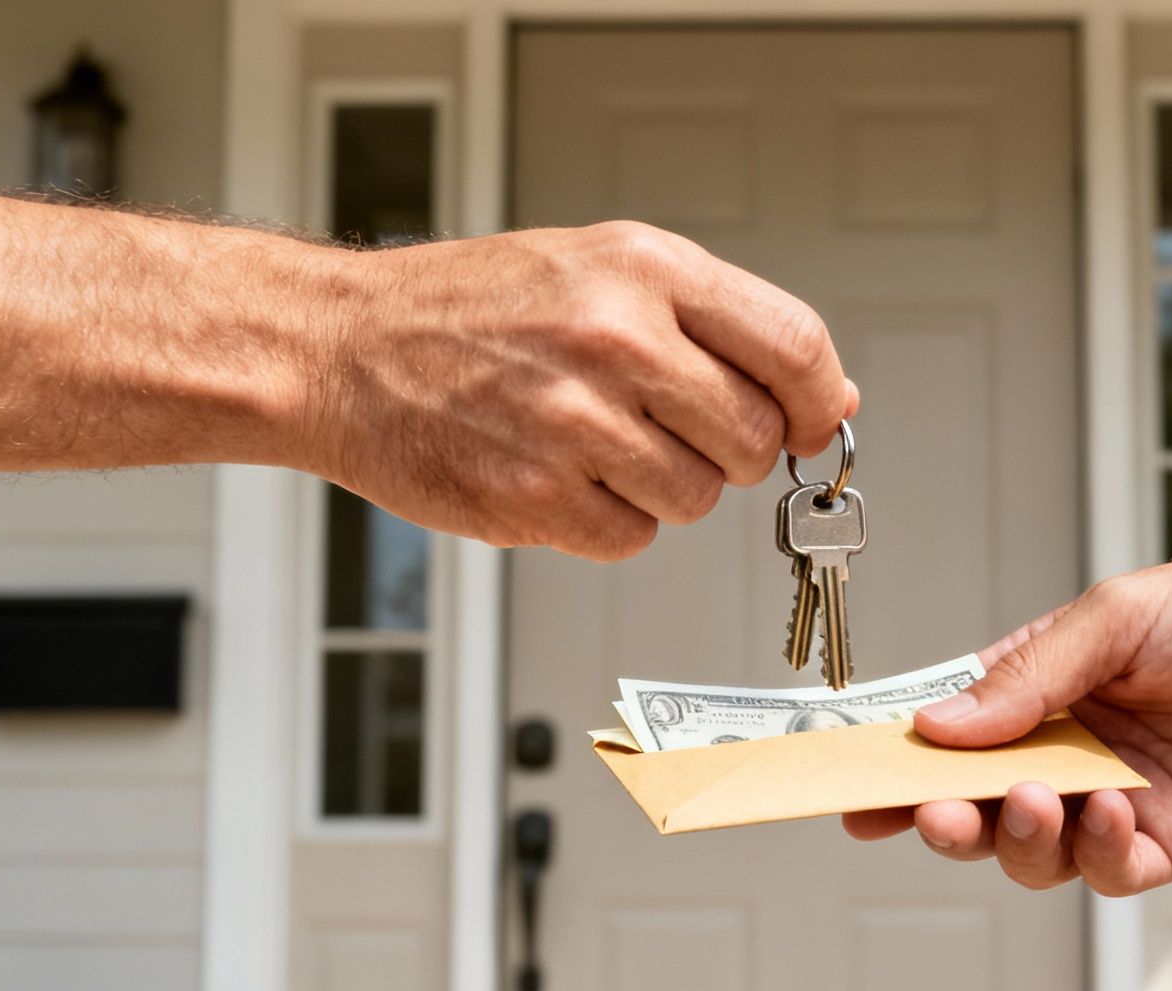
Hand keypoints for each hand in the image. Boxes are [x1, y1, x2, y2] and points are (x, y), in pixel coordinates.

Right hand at [303, 221, 857, 559]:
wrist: (343, 347)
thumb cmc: (473, 308)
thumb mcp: (603, 269)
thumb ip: (718, 325)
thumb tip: (829, 397)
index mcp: (644, 269)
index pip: (794, 347)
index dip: (817, 401)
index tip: (811, 423)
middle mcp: (614, 339)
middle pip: (752, 439)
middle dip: (725, 449)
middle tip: (666, 426)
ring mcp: (571, 423)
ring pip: (696, 499)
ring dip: (660, 488)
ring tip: (593, 443)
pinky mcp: (532, 498)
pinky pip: (629, 540)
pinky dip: (604, 522)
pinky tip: (556, 475)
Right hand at [842, 548, 1171, 894]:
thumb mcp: (1118, 617)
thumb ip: (1028, 676)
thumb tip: (938, 727)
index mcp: (1046, 683)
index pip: (951, 728)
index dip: (896, 758)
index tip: (847, 782)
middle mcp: (1072, 746)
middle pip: (975, 802)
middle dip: (939, 814)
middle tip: (929, 810)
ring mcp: (1117, 800)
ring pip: (1030, 850)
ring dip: (1017, 836)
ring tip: (1039, 801)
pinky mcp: (1171, 844)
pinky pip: (1107, 872)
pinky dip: (1095, 853)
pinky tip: (1113, 816)